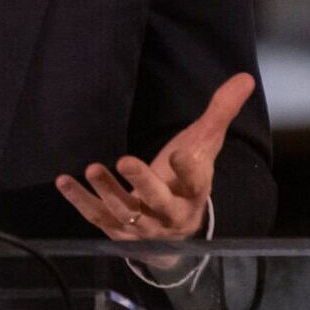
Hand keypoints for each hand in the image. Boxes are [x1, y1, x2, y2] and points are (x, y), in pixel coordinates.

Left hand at [55, 73, 255, 241]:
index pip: (196, 183)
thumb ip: (220, 112)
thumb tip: (245, 77)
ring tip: (93, 168)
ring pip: (126, 214)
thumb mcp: (204, 145)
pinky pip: (98, 218)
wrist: (174, 230)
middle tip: (125, 160)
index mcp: (195, 193)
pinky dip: (80, 201)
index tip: (181, 153)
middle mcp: (171, 215)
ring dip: (108, 192)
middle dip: (143, 184)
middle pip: (159, 203)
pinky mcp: (118, 233)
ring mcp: (143, 228)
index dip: (189, 169)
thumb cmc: (187, 178)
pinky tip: (64, 181)